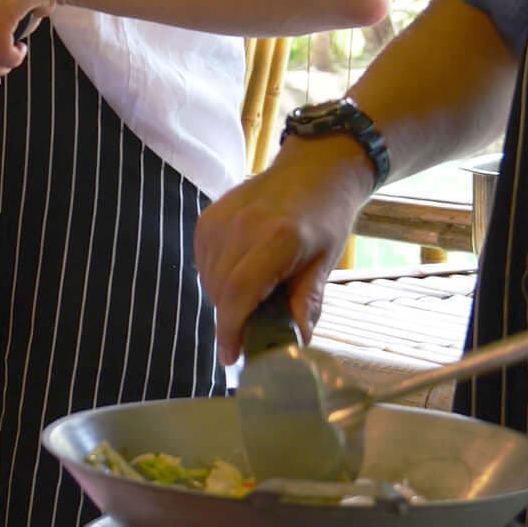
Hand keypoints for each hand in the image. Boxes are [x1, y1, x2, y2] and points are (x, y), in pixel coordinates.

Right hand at [195, 140, 378, 365]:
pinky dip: (216, 277)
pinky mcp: (207, 218)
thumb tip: (296, 346)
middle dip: (233, 319)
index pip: (239, 293)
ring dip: (225, 299)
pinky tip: (240, 273)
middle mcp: (241, 227)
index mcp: (276, 239)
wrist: (314, 168)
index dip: (230, 330)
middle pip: (221, 292)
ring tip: (254, 293)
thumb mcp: (325, 263)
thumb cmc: (325, 216)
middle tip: (255, 326)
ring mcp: (219, 219)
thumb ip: (306, 304)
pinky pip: (202, 263)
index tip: (231, 357)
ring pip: (208, 280)